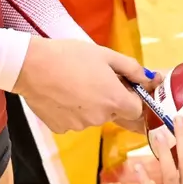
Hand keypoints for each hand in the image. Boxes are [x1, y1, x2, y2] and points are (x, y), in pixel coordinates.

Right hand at [14, 37, 146, 132]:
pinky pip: (74, 121)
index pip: (136, 110)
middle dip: (109, 100)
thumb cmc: (70, 56)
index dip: (131, 98)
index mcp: (114, 100)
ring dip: (90, 105)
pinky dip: (71, 111)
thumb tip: (150, 78)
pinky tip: (62, 94)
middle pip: (113, 113)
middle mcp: (100, 118)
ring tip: (74, 84)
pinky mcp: (61, 128)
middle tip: (94, 79)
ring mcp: (79, 125)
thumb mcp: (106, 55)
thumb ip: (131, 68)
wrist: (32, 66)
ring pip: (93, 118)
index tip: (121, 86)